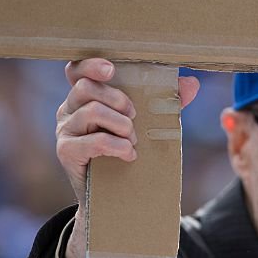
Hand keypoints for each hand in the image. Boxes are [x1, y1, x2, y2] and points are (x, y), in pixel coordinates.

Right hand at [55, 58, 199, 257]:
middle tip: (135, 115)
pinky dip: (117, 145)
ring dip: (121, 124)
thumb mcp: (148, 120)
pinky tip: (129, 154)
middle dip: (118, 98)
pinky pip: (93, 140)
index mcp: (86, 95)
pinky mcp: (66, 151)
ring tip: (133, 139)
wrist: (115, 193)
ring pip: (92, 110)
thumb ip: (167, 99)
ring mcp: (64, 129)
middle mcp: (69, 108)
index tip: (111, 70)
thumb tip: (192, 83)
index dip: (90, 65)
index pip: (76, 69)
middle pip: (86, 87)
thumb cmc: (128, 146)